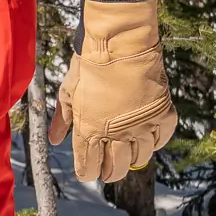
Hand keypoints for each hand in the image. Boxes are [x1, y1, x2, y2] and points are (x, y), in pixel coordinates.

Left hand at [48, 0, 174, 180]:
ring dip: (132, 160)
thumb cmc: (88, 65)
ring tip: (127, 154)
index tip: (89, 170)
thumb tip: (54, 140)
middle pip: (116, 169)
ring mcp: (141, 125)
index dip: (88, 172)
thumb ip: (61, 120)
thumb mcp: (68, 92)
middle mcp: (116, 134)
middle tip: (109, 170)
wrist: (119, 42)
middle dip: (109, 172)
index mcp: (89, 131)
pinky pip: (160, 140)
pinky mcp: (161, 114)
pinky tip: (146, 138)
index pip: (89, 167)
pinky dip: (154, 142)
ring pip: (139, 159)